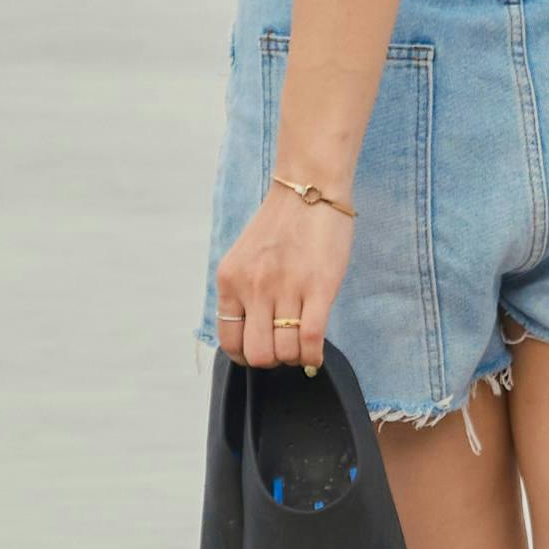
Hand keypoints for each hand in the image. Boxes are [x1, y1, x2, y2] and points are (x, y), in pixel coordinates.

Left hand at [214, 180, 354, 369]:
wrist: (310, 188)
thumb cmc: (282, 225)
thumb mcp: (246, 258)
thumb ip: (244, 293)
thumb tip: (253, 336)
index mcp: (230, 280)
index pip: (229, 341)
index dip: (246, 356)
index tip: (261, 351)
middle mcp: (253, 286)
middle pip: (258, 354)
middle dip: (273, 361)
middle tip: (284, 348)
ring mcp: (286, 288)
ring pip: (285, 352)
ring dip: (295, 358)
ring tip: (302, 346)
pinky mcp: (319, 288)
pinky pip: (311, 339)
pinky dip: (313, 356)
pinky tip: (315, 353)